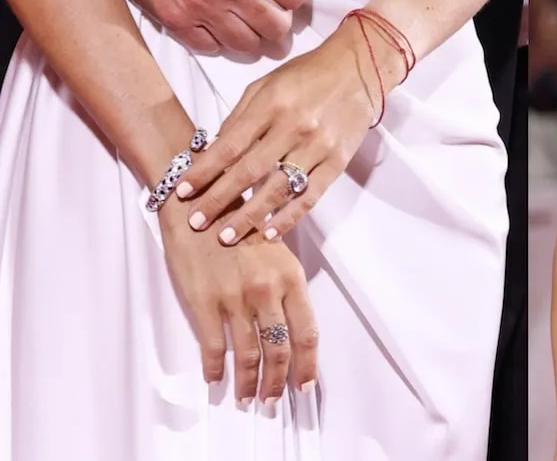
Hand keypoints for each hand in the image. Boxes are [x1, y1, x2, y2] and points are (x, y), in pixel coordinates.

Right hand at [93, 0, 320, 53]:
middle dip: (282, 21)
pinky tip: (220, 23)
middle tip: (274, 11)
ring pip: (249, 45)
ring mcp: (200, 5)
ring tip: (250, 21)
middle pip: (278, 27)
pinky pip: (211, 47)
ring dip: (256, 36)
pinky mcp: (174, 17)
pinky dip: (221, 40)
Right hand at [157, 196, 318, 402]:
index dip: (308, 365)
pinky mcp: (203, 302)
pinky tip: (215, 379)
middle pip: (280, 350)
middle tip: (272, 401)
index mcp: (291, 277)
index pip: (307, 333)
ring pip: (248, 354)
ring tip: (246, 398)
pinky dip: (215, 368)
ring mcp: (234, 298)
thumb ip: (285, 286)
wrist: (198, 204)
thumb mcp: (276, 249)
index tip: (305, 385)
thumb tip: (290, 325)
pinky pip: (213, 346)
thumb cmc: (238, 222)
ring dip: (248, 382)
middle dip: (277, 382)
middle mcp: (267, 291)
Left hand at [176, 19, 405, 243]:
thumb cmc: (308, 75)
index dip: (204, 171)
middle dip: (219, 199)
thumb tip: (214, 151)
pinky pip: (311, 195)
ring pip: (278, 189)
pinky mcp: (338, 161)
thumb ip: (240, 117)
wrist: (359, 70)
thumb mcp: (266, 85)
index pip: (230, 145)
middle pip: (249, 171)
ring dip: (250, 216)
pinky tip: (270, 232)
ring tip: (227, 237)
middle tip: (196, 222)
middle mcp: (293, 126)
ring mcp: (318, 146)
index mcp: (271, 104)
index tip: (183, 191)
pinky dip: (290, 216)